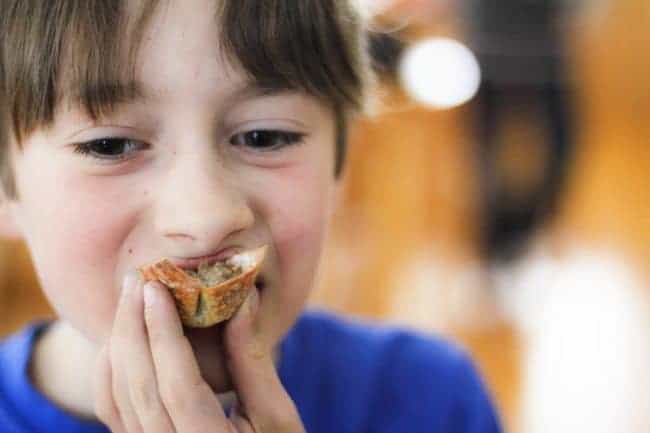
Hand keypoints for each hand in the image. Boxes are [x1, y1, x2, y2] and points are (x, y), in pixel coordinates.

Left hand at [93, 271, 304, 432]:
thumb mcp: (278, 417)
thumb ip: (254, 361)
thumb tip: (243, 300)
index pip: (177, 386)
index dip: (163, 334)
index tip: (156, 290)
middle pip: (139, 388)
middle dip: (133, 328)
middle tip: (136, 281)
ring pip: (118, 400)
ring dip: (118, 345)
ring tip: (127, 301)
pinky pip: (113, 412)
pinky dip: (109, 373)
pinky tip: (120, 341)